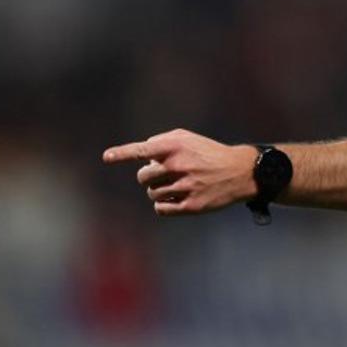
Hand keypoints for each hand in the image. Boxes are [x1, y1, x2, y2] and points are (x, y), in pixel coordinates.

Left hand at [102, 129, 258, 215]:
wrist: (239, 172)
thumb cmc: (209, 153)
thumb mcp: (188, 138)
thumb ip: (162, 141)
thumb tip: (142, 155)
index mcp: (175, 147)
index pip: (143, 150)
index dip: (122, 153)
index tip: (107, 157)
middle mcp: (179, 166)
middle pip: (142, 177)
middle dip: (148, 177)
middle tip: (163, 175)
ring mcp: (185, 187)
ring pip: (151, 194)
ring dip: (157, 191)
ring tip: (175, 186)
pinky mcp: (191, 206)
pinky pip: (161, 209)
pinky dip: (163, 205)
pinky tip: (175, 199)